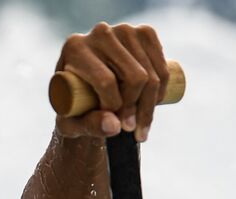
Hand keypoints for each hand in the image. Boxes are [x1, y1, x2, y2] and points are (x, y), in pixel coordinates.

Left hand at [54, 22, 169, 142]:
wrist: (85, 87)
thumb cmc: (74, 107)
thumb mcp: (73, 123)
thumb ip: (90, 126)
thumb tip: (115, 126)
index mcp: (75, 48)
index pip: (106, 80)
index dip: (116, 107)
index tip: (116, 125)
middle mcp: (100, 33)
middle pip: (134, 77)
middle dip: (136, 109)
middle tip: (131, 129)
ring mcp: (125, 30)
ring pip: (151, 76)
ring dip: (150, 106)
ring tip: (141, 126)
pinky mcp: (145, 33)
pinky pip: (162, 69)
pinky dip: (161, 92)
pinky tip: (152, 105)